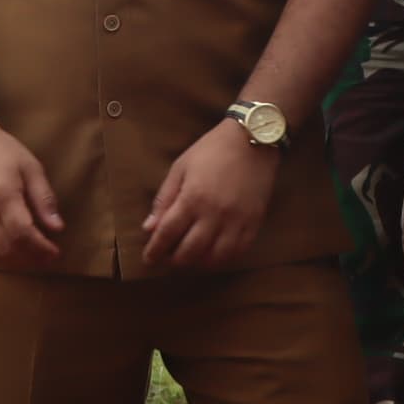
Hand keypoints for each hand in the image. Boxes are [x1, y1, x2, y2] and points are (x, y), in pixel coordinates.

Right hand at [0, 128, 64, 269]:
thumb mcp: (31, 167)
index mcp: (4, 195)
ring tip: (28, 255)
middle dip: (30, 257)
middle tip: (46, 256)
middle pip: (8, 246)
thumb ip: (44, 198)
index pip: (23, 232)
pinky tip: (5, 253)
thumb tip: (58, 227)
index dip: (41, 248)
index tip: (55, 252)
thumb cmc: (3, 150)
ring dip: (12, 260)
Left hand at [142, 123, 279, 270]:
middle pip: (189, 252)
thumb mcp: (180, 167)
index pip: (167, 234)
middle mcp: (214, 215)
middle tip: (168, 260)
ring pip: (214, 258)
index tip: (148, 259)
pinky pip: (238, 252)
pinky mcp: (254, 223)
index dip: (155, 250)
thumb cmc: (212, 150)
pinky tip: (214, 256)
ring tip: (190, 260)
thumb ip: (164, 199)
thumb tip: (149, 227)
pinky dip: (223, 260)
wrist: (253, 140)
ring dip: (198, 264)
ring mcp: (237, 222)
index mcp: (192, 198)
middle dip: (174, 261)